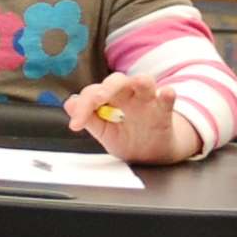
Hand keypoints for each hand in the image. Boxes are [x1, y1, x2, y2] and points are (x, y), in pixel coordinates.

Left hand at [65, 72, 201, 163]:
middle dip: (106, 88)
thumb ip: (88, 118)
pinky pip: (167, 100)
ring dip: (141, 81)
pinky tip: (166, 93)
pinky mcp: (164, 112)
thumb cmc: (125, 137)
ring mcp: (147, 101)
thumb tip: (69, 103)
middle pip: (117, 81)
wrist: (149, 155)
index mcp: (110, 98)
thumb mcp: (104, 131)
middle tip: (97, 100)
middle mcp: (128, 95)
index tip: (75, 124)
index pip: (93, 92)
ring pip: (145, 82)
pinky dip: (167, 96)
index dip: (82, 106)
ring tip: (138, 82)